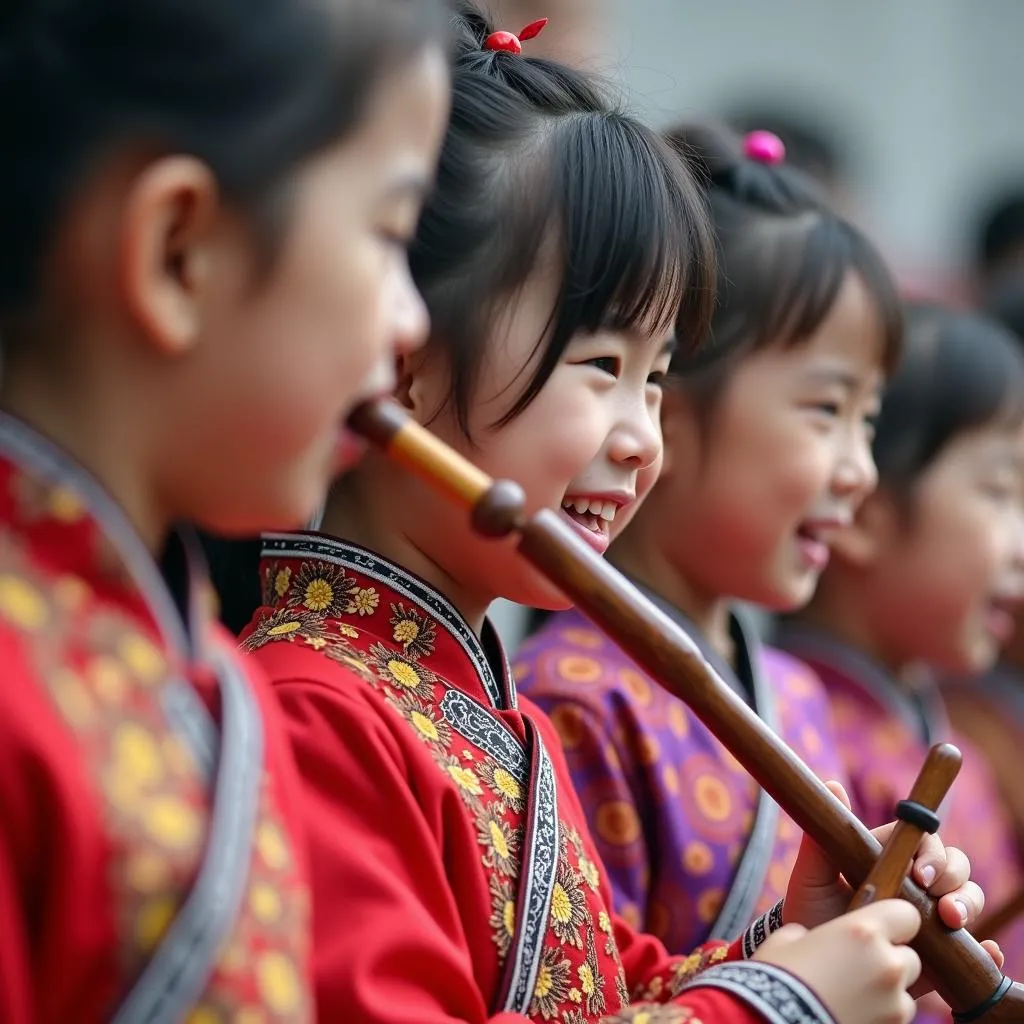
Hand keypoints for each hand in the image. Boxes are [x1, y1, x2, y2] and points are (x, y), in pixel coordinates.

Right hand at [754, 900, 920, 1023]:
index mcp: (862, 931)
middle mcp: (887, 964)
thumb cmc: (777, 976)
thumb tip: (813, 938)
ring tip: (851, 996)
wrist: (770, 1020)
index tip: (878, 928)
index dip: (893, 920)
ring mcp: (895, 1003)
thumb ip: (816, 932)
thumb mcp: (790, 938)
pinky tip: (851, 1012)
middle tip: (858, 967)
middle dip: (889, 960)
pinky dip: (879, 1014)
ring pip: (904, 991)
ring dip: (885, 991)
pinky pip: (895, 1017)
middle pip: (910, 957)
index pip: (906, 913)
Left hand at [783, 781, 1003, 996]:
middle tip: (937, 897)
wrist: (814, 966)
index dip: (929, 852)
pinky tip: (985, 949)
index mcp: (887, 861)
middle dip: (953, 877)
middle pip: (952, 867)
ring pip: (967, 899)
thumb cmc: (811, 914)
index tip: (921, 873)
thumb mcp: (812, 877)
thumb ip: (822, 837)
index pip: (921, 841)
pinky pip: (973, 948)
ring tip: (953, 920)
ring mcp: (927, 918)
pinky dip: (986, 947)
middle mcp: (912, 886)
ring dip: (969, 903)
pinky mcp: (938, 954)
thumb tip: (833, 785)